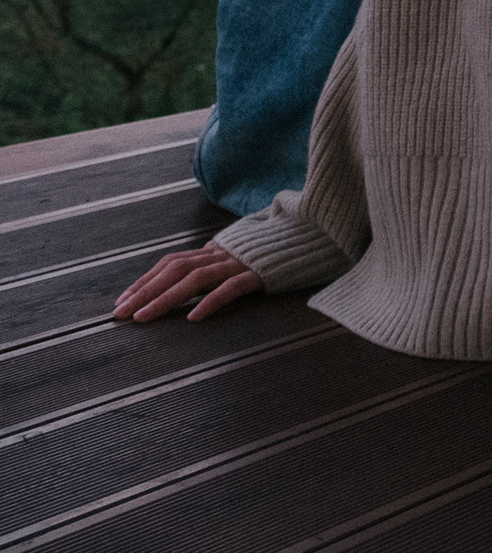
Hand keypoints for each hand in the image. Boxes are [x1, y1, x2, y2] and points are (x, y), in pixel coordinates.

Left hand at [115, 242, 264, 322]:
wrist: (310, 235)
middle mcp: (221, 254)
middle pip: (174, 270)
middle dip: (144, 292)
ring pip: (195, 278)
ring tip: (145, 318)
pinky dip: (210, 301)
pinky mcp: (259, 273)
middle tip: (121, 314)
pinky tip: (194, 317)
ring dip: (166, 298)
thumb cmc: (272, 251)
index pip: (170, 263)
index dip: (144, 281)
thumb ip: (214, 263)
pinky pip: (231, 288)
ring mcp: (239, 263)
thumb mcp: (236, 255)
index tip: (121, 302)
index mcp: (213, 250)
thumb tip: (185, 277)